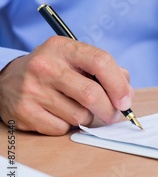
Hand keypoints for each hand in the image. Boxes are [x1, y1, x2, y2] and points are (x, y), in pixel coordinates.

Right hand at [0, 36, 132, 134]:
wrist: (8, 80)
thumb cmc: (53, 70)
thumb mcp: (76, 59)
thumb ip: (105, 71)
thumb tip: (126, 94)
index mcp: (63, 48)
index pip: (101, 62)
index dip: (119, 85)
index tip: (126, 100)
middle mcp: (46, 66)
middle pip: (91, 94)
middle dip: (109, 110)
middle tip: (113, 115)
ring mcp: (32, 89)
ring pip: (79, 115)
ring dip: (87, 118)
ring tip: (78, 109)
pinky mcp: (23, 112)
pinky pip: (61, 128)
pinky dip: (67, 126)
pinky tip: (60, 114)